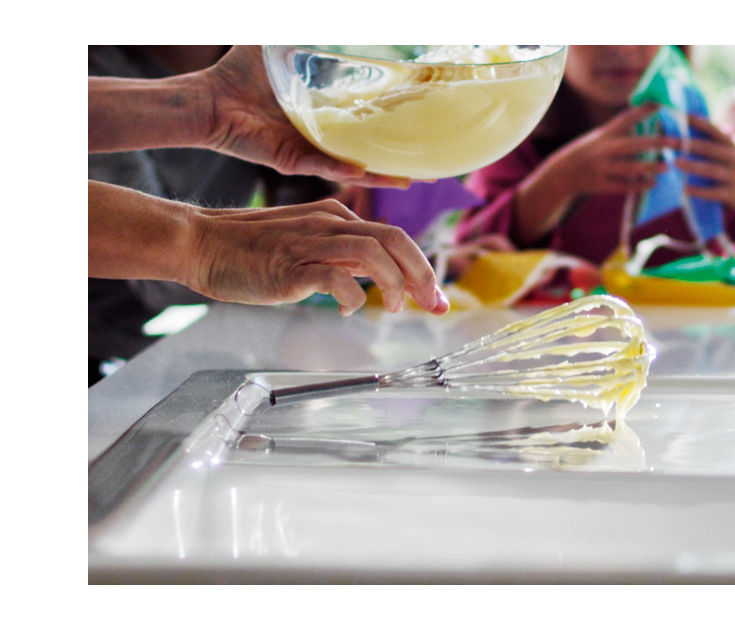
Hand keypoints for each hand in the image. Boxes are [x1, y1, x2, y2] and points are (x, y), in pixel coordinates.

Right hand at [187, 199, 448, 315]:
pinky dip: (351, 297)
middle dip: (423, 275)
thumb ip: (343, 255)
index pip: (395, 237)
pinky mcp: (290, 266)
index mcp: (337, 218)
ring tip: (393, 308)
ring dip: (393, 284)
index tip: (437, 297)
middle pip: (395, 240)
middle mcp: (329, 224)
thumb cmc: (254, 250)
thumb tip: (380, 276)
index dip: (423, 267)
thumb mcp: (309, 245)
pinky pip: (334, 277)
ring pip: (372, 254)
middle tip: (433, 304)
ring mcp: (310, 243)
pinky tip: (346, 311)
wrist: (203, 243)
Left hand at [199, 46, 414, 188]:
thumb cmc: (235, 74)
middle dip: (396, 162)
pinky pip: (321, 166)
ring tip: (408, 179)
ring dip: (380, 176)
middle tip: (429, 166)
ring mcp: (307, 153)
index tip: (421, 124)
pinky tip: (362, 170)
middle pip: (368, 154)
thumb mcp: (276, 44)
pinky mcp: (289, 160)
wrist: (205, 99)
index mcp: (322, 116)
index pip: (364, 125)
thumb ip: (297, 28)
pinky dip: (341, 169)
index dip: (391, 126)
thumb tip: (323, 11)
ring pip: (353, 169)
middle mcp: (320, 139)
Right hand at [513, 103, 678, 243]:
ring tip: (666, 166)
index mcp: (605, 134)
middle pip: (632, 145)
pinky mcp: (600, 185)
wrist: (563, 173)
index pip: (625, 119)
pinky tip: (653, 182)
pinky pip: (623, 186)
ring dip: (649, 167)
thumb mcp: (601, 136)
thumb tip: (649, 116)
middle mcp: (603, 149)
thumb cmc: (590, 152)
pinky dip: (639, 185)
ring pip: (629, 168)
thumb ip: (622, 130)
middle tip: (676, 142)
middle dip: (655, 143)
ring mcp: (601, 168)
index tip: (661, 105)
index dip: (643, 111)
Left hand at [674, 115, 734, 224]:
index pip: (715, 131)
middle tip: (668, 140)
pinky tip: (685, 190)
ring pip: (711, 169)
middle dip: (688, 143)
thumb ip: (733, 140)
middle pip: (709, 148)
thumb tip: (721, 125)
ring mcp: (734, 177)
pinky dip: (700, 192)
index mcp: (734, 147)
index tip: (682, 116)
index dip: (699, 123)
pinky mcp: (733, 195)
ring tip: (675, 162)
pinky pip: (714, 193)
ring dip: (692, 165)